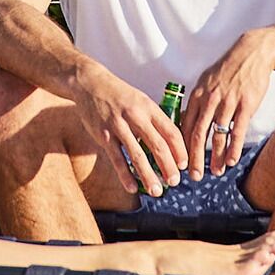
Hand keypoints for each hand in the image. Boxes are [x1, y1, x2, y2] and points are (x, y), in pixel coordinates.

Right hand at [79, 70, 189, 197]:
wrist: (89, 83)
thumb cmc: (119, 94)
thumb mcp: (141, 100)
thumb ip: (154, 119)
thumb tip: (170, 142)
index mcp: (149, 107)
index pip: (171, 131)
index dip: (180, 150)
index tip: (184, 165)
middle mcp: (136, 116)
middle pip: (158, 145)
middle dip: (168, 167)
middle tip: (174, 182)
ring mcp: (118, 126)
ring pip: (138, 155)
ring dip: (149, 176)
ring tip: (156, 191)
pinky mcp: (103, 135)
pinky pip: (117, 158)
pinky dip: (125, 175)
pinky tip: (132, 188)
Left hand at [182, 38, 274, 176]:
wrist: (252, 54)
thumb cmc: (229, 70)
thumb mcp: (206, 81)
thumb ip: (197, 101)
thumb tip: (186, 120)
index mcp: (198, 95)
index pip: (185, 125)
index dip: (182, 146)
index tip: (181, 162)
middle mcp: (210, 99)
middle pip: (199, 134)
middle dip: (195, 158)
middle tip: (194, 176)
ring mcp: (228, 102)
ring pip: (218, 135)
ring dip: (217, 157)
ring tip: (216, 172)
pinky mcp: (246, 105)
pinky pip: (237, 131)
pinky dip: (234, 148)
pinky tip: (232, 161)